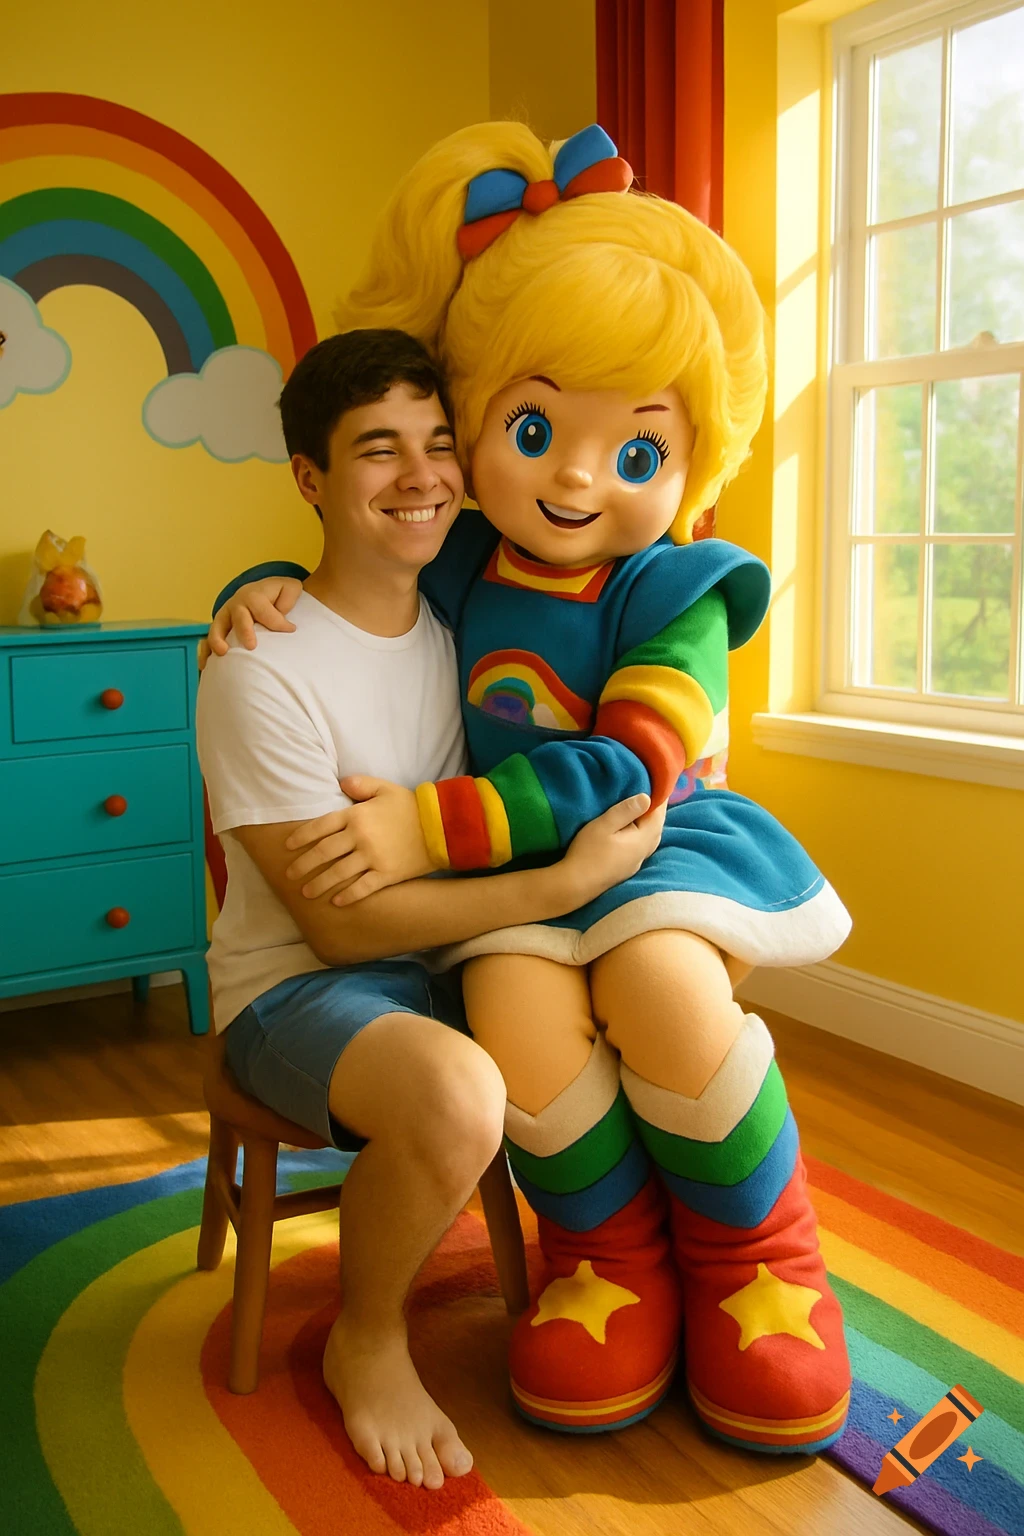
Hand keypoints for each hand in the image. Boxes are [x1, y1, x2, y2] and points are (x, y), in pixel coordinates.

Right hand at [207, 576, 303, 656]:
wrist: (263, 594)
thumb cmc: (277, 595)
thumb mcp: (290, 588)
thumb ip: (289, 597)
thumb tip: (282, 615)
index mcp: (253, 595)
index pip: (262, 609)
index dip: (276, 621)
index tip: (291, 630)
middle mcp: (236, 605)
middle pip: (237, 616)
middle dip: (244, 630)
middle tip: (252, 646)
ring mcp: (225, 618)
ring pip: (217, 627)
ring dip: (217, 640)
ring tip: (222, 653)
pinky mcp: (219, 631)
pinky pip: (208, 641)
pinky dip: (206, 653)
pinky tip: (206, 666)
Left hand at [283, 775, 435, 905]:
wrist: (442, 827)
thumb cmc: (411, 806)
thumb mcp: (386, 788)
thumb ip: (361, 784)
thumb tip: (341, 783)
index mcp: (356, 814)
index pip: (320, 826)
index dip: (301, 836)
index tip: (287, 846)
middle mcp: (360, 837)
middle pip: (323, 853)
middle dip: (303, 865)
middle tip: (289, 874)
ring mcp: (373, 857)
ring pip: (338, 873)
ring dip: (319, 884)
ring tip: (306, 892)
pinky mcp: (386, 874)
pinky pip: (362, 888)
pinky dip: (347, 896)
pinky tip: (336, 902)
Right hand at [560, 794, 665, 904]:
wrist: (575, 885)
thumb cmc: (587, 852)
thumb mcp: (604, 825)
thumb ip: (626, 811)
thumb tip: (647, 797)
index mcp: (641, 840)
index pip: (658, 816)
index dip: (660, 799)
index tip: (660, 783)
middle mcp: (643, 853)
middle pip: (657, 828)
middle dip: (657, 811)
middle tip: (653, 793)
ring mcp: (635, 863)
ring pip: (650, 839)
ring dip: (650, 824)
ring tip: (644, 810)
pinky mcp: (626, 869)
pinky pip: (641, 847)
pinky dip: (642, 834)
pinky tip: (633, 832)